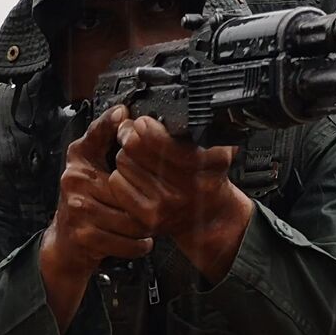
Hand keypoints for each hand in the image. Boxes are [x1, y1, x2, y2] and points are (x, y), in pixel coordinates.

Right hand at [39, 107, 155, 329]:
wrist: (65, 245)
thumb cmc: (86, 203)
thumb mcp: (91, 167)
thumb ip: (105, 141)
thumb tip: (123, 111)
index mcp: (79, 159)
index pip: (96, 136)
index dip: (110, 125)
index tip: (124, 114)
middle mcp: (74, 179)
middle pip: (126, 186)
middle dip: (147, 198)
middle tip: (161, 205)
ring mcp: (78, 208)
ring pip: (129, 216)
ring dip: (146, 226)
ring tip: (152, 225)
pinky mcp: (83, 235)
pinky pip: (124, 240)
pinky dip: (138, 245)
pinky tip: (142, 241)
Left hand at [107, 112, 250, 281]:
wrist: (210, 217)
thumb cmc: (209, 178)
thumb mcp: (217, 149)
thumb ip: (201, 130)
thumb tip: (173, 116)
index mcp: (207, 164)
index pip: (163, 142)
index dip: (146, 127)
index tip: (142, 122)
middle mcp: (187, 187)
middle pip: (135, 147)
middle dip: (131, 135)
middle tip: (134, 134)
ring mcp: (166, 205)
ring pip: (124, 163)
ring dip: (127, 156)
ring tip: (139, 158)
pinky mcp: (148, 218)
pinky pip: (118, 184)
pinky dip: (121, 176)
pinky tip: (135, 177)